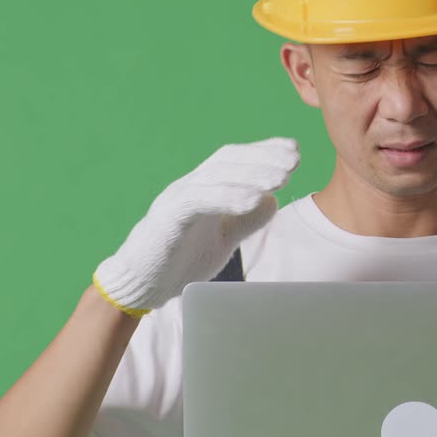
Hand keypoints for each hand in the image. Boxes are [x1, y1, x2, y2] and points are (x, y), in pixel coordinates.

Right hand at [93, 137, 299, 314]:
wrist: (141, 286)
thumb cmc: (180, 260)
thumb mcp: (222, 238)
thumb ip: (245, 220)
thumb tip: (273, 201)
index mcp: (202, 188)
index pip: (234, 160)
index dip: (263, 151)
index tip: (293, 149)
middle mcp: (189, 186)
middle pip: (228, 161)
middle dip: (263, 157)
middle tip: (295, 158)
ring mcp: (176, 199)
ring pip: (216, 177)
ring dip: (253, 175)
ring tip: (283, 177)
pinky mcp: (168, 218)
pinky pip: (199, 201)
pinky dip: (228, 198)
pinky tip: (254, 199)